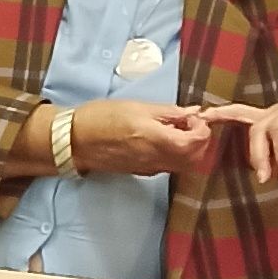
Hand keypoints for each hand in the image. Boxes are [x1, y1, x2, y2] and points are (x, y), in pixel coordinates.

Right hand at [65, 100, 225, 179]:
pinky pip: (170, 166)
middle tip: (189, 123)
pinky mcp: (143, 172)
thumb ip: (168, 112)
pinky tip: (164, 139)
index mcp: (156, 139)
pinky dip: (176, 154)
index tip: (193, 117)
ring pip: (185, 165)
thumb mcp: (137, 106)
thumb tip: (193, 112)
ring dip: (190, 148)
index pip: (195, 143)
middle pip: (195, 158)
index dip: (202, 129)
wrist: (75, 140)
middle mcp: (157, 159)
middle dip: (200, 141)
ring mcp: (150, 169)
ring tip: (176, 129)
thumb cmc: (102, 117)